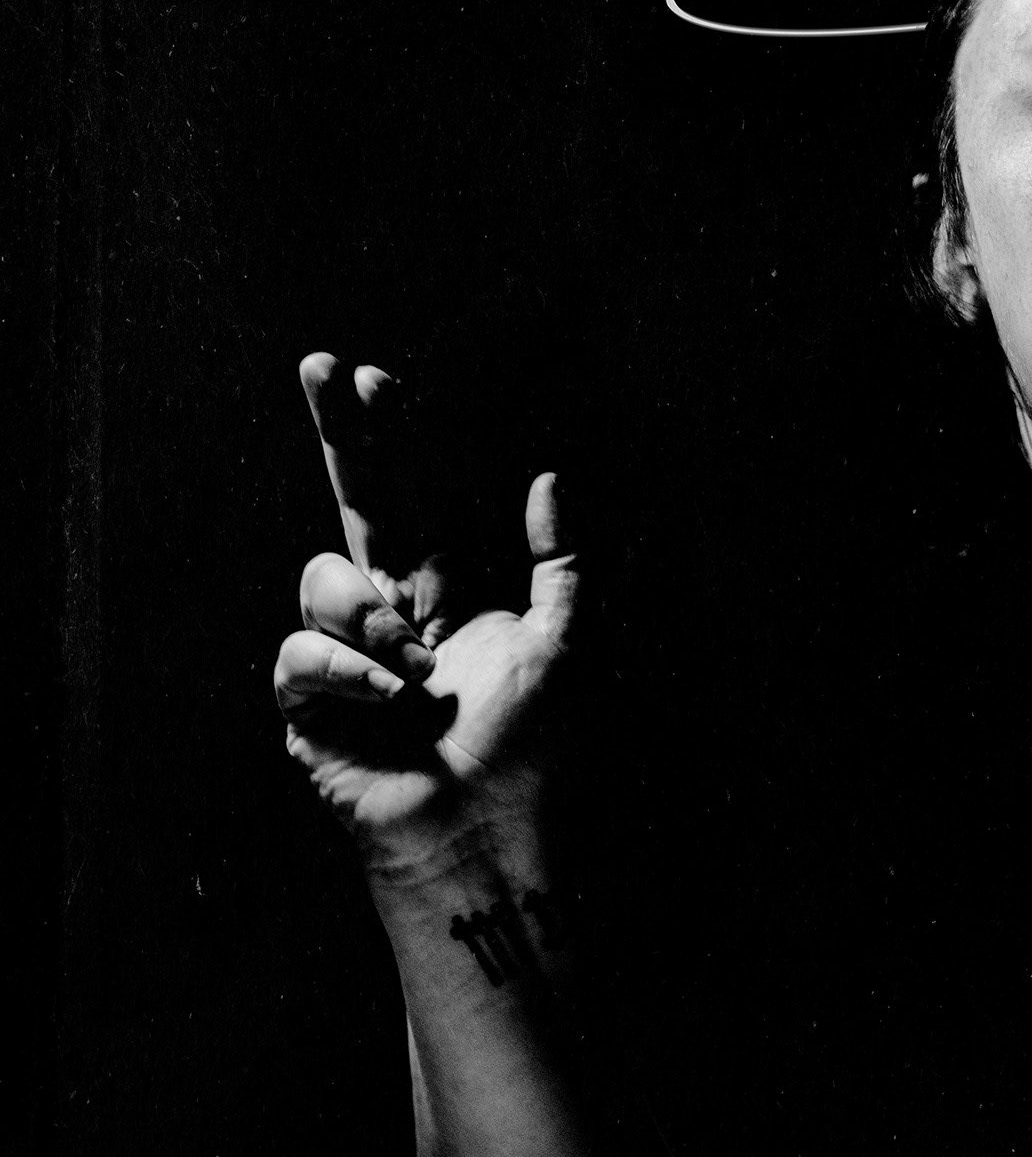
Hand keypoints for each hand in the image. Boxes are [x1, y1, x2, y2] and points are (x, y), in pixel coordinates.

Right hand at [274, 354, 585, 880]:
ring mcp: (342, 656)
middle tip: (320, 365)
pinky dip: (349, 671)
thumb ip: (560, 560)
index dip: (392, 439)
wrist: (493, 831)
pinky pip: (301, 650)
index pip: (412, 496)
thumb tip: (547, 476)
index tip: (376, 378)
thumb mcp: (567, 640)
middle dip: (338, 435)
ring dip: (374, 619)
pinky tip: (391, 704)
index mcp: (445, 590)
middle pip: (352, 506)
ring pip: (323, 578)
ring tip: (419, 672)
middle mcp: (389, 613)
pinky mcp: (307, 705)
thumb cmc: (536, 746)